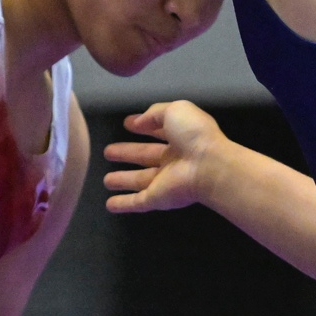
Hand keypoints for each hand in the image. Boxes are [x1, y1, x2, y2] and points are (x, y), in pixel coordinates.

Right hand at [102, 100, 227, 212]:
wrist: (209, 166)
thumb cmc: (195, 136)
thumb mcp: (176, 110)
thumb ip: (155, 113)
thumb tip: (138, 122)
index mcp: (181, 137)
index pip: (159, 131)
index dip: (144, 126)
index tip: (128, 124)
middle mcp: (173, 160)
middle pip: (145, 156)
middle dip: (127, 153)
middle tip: (108, 151)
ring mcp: (165, 181)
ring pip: (140, 181)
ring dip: (124, 180)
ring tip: (106, 180)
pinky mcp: (158, 199)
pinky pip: (138, 202)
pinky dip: (124, 204)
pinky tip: (110, 205)